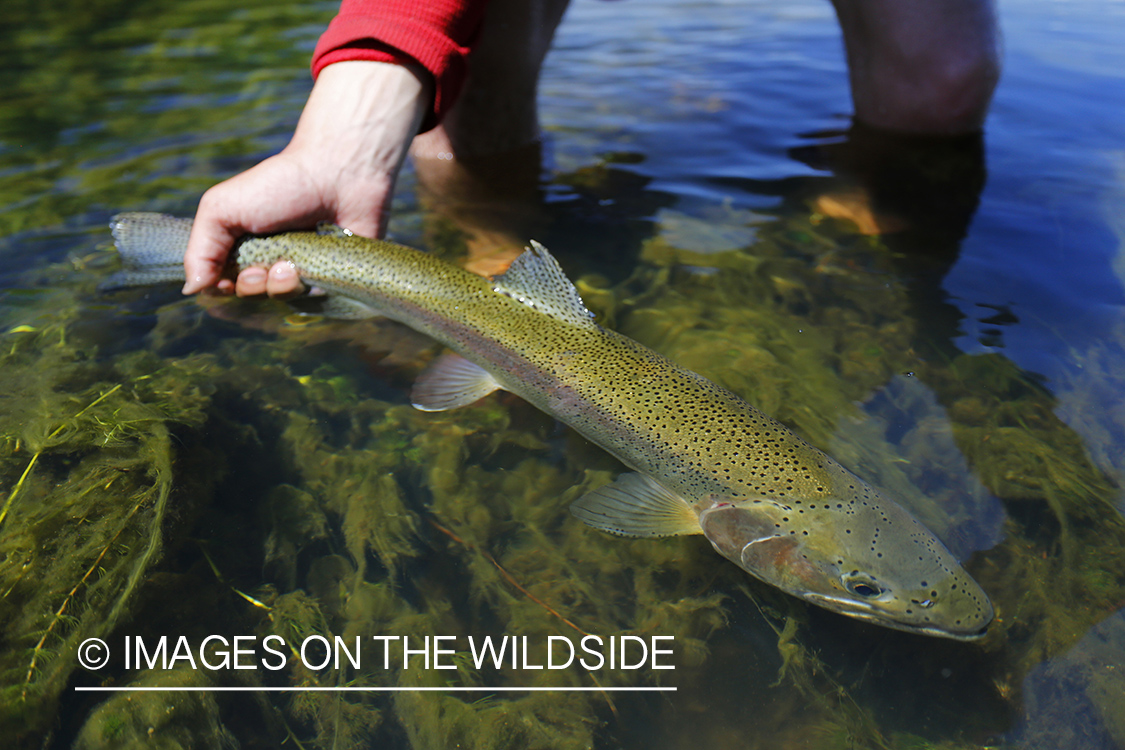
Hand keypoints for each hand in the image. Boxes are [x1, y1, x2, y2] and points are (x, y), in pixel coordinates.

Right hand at [183, 60, 430, 296]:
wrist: (337, 176)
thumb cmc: (278, 186)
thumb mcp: (222, 208)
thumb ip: (201, 249)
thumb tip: (192, 290)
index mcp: (240, 248)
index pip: (220, 288)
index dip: (220, 289)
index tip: (226, 277)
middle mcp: (268, 262)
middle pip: (250, 299)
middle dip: (251, 288)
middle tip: (261, 269)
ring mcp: (301, 272)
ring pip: (282, 303)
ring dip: (280, 288)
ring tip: (290, 266)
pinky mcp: (331, 279)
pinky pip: (317, 303)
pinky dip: (311, 292)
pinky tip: (313, 269)